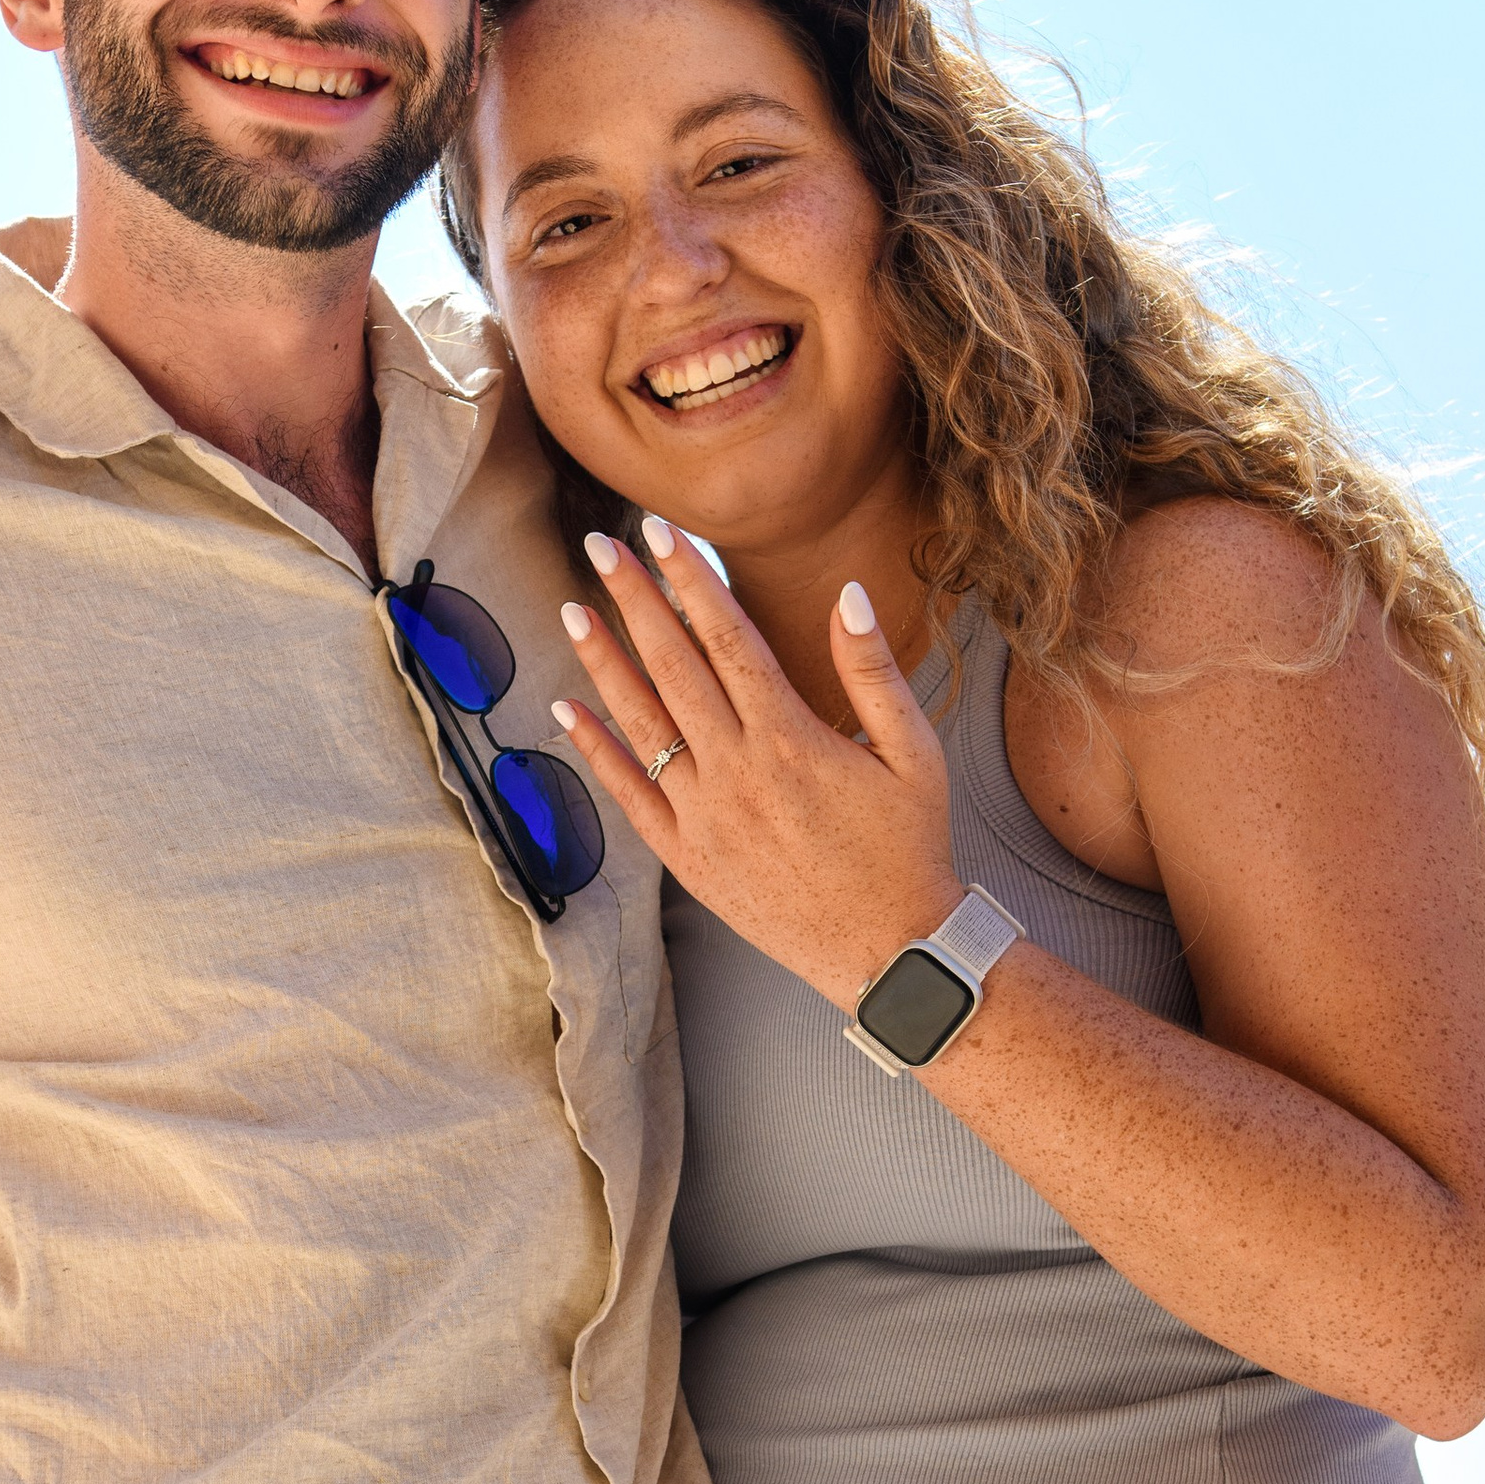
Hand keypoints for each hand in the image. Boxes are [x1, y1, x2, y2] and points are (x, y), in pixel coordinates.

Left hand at [551, 521, 963, 1011]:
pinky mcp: (688, 859)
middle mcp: (737, 771)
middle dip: (636, 599)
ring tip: (571, 608)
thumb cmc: (909, 848)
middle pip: (673, 666)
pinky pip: (630, 796)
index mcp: (791, 738)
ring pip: (641, 724)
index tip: (660, 532)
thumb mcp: (914, 753)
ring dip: (603, 662)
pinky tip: (570, 708)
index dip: (690, 578)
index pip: (727, 637)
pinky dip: (598, 750)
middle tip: (602, 545)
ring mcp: (705, 817)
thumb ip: (874, 672)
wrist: (890, 951)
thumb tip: (849, 595)